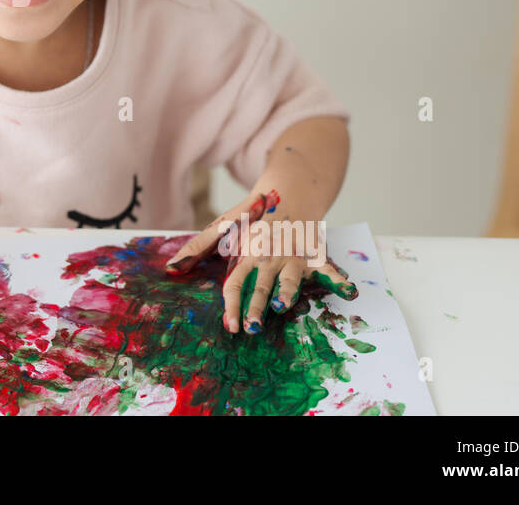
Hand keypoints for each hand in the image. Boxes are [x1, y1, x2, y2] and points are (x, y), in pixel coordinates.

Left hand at [163, 188, 356, 333]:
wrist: (288, 190)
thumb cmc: (252, 216)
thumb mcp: (222, 227)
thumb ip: (197, 248)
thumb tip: (168, 269)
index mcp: (247, 253)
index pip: (235, 282)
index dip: (231, 304)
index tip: (229, 326)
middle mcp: (269, 256)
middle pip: (260, 284)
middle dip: (255, 306)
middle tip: (250, 327)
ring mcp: (293, 254)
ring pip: (290, 277)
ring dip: (287, 292)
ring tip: (283, 307)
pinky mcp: (314, 251)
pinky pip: (327, 266)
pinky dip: (338, 278)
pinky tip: (349, 291)